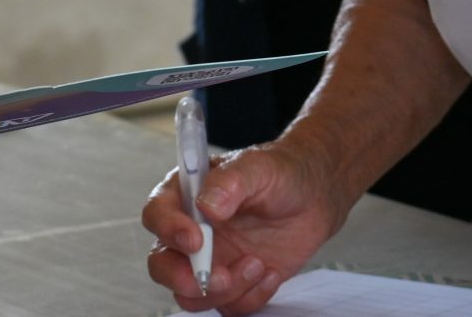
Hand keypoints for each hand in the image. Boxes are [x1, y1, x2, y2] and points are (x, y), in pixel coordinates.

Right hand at [142, 143, 349, 314]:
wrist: (314, 197)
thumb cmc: (281, 173)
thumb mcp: (259, 167)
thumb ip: (230, 182)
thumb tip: (206, 206)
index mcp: (186, 196)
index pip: (157, 215)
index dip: (169, 230)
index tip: (196, 239)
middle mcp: (191, 232)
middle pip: (162, 265)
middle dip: (184, 279)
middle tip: (220, 276)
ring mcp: (211, 261)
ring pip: (192, 295)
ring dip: (226, 290)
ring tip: (258, 263)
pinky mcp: (233, 284)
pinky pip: (229, 307)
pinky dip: (251, 297)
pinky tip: (271, 272)